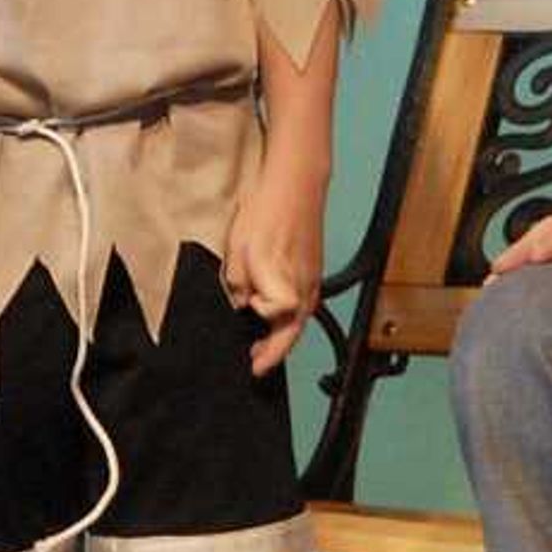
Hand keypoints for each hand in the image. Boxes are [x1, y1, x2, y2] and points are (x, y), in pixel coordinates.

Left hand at [222, 161, 328, 375]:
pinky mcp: (314, 273)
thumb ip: (237, 285)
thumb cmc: (266, 214)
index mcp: (285, 286)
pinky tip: (275, 314)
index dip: (258, 321)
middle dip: (273, 353)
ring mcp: (313, 282)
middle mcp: (305, 290)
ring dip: (282, 336)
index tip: (245, 327)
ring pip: (299, 321)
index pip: (275, 321)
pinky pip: (303, 305)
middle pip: (292, 334)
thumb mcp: (237, 251)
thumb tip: (239, 303)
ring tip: (262, 346)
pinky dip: (289, 317)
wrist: (295, 185)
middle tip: (255, 366)